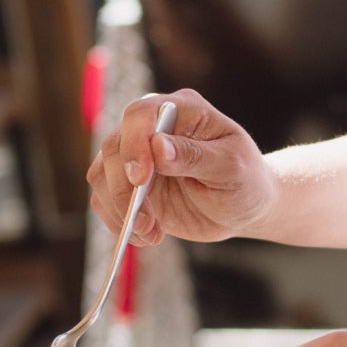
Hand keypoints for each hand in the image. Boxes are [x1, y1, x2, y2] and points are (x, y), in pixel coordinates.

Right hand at [87, 90, 279, 246]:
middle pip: (114, 146)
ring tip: (152, 232)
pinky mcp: (130, 185)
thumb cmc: (244, 179)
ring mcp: (138, 156)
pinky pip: (104, 199)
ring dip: (120, 209)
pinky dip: (118, 221)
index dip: (134, 143)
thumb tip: (158, 147)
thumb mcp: (231, 166)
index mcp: (182, 110)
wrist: (243, 206)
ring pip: (102, 174)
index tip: (141, 178)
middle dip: (124, 188)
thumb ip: (195, 155)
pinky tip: (148, 236)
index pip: (141, 113)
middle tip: (148, 221)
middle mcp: (153, 127)